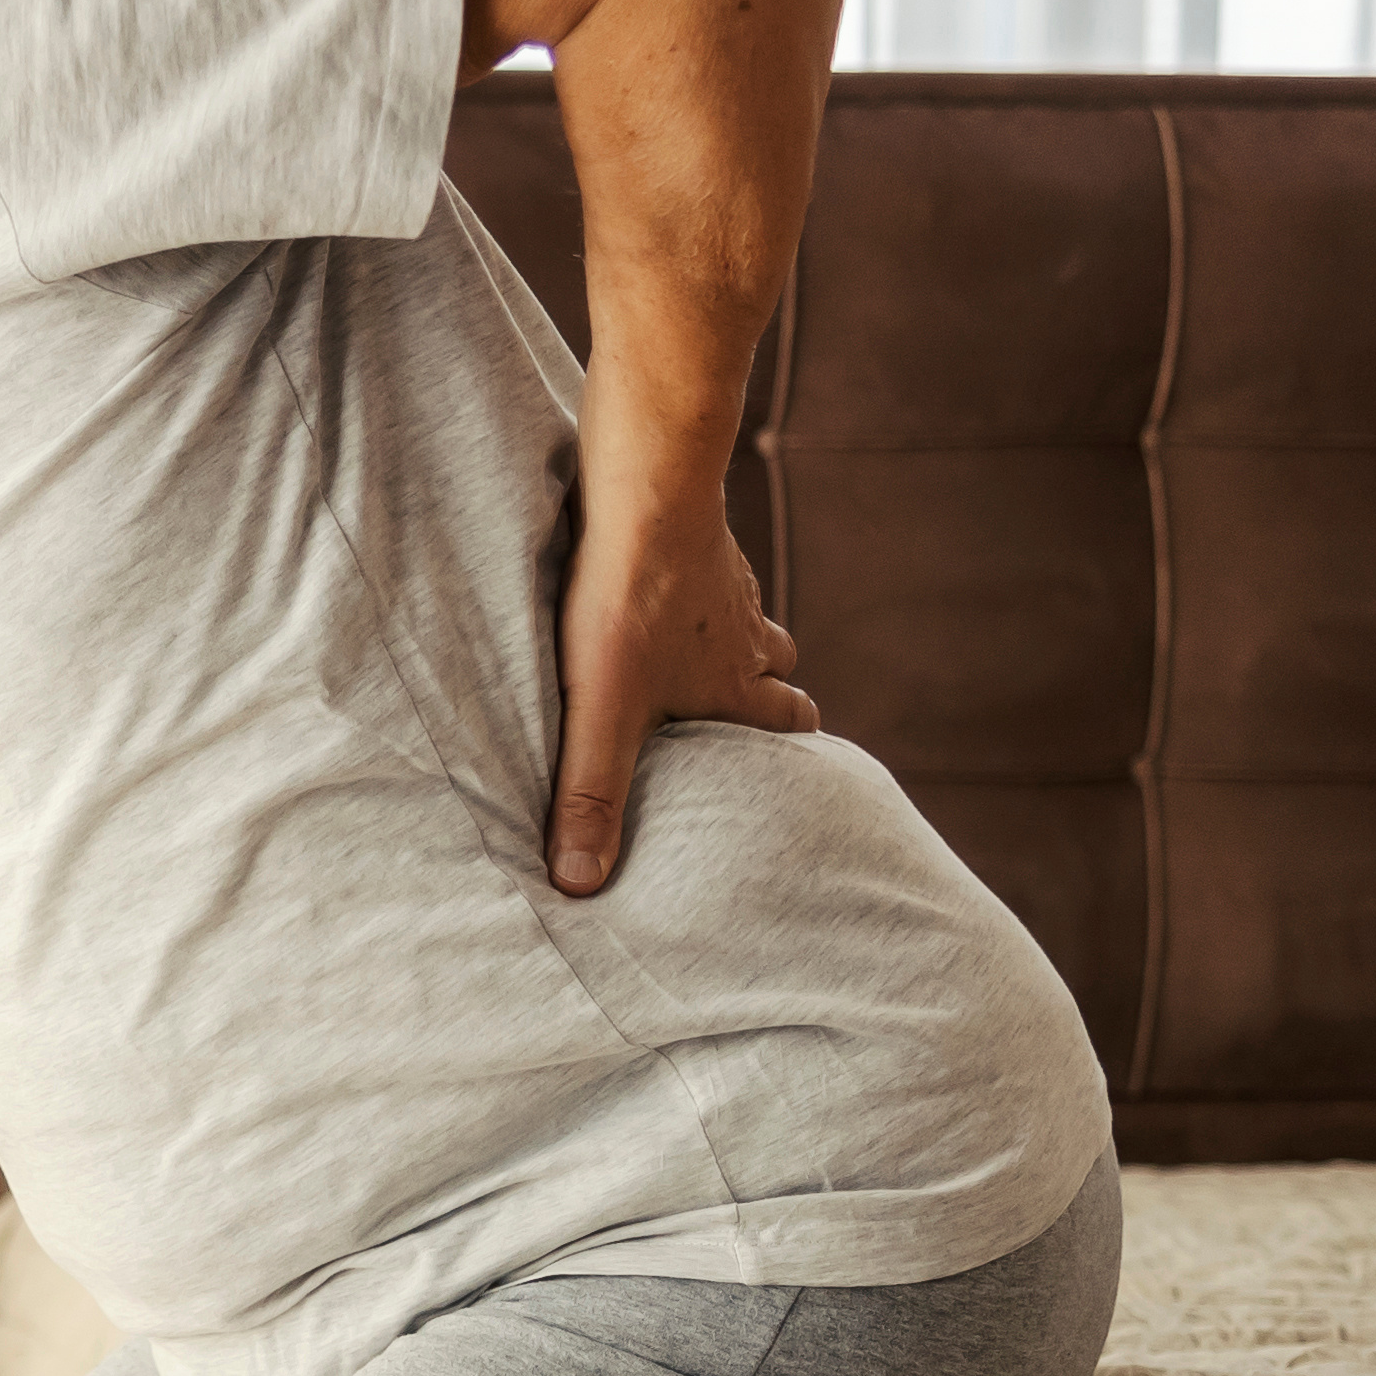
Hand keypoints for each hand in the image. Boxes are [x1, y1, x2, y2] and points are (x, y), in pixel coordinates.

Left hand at [549, 481, 816, 896]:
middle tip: (741, 718)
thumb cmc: (627, 605)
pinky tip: (660, 595)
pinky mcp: (700, 541)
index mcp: (739, 687)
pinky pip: (716, 574)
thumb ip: (591, 797)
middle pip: (784, 672)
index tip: (781, 772)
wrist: (645, 492)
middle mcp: (749, 637)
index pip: (795, 727)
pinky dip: (700, 593)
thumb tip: (580, 884)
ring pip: (752, 623)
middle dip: (770, 698)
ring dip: (735, 643)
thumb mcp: (600, 714)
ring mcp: (731, 584)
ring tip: (695, 661)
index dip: (791, 753)